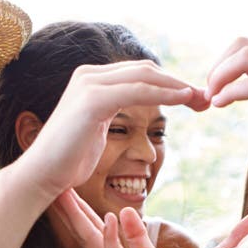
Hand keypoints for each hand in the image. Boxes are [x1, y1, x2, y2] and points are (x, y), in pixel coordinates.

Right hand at [21, 61, 208, 202]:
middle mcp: (89, 76)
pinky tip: (184, 99)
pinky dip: (163, 93)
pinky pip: (137, 91)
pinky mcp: (92, 100)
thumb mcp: (94, 132)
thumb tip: (128, 120)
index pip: (138, 74)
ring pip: (145, 77)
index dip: (169, 83)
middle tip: (205, 98)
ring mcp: (89, 85)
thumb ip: (110, 117)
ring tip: (202, 99)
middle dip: (179, 83)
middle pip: (146, 71)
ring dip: (178, 87)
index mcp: (90, 82)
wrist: (42, 176)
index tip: (194, 98)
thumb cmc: (67, 163)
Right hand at [55, 189, 177, 247]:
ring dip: (80, 217)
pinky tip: (108, 218)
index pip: (91, 228)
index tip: (64, 187)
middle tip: (52, 186)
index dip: (78, 208)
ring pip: (93, 240)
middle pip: (84, 231)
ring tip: (67, 195)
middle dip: (69, 209)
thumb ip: (135, 235)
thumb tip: (124, 210)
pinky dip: (111, 238)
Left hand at [205, 37, 247, 181]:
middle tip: (208, 94)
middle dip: (217, 68)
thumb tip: (247, 90)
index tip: (213, 88)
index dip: (222, 63)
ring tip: (211, 100)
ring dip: (219, 77)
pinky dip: (230, 92)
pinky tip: (220, 104)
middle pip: (242, 45)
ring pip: (246, 58)